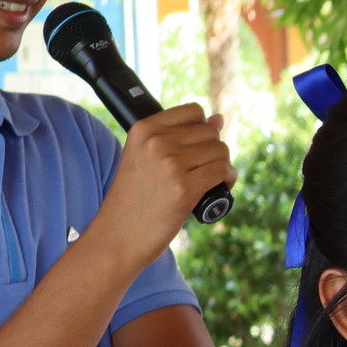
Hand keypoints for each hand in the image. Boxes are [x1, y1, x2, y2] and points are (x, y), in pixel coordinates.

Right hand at [91, 104, 234, 266]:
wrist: (118, 235)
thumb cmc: (135, 198)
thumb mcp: (145, 158)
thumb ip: (178, 137)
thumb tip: (219, 118)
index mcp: (143, 129)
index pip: (193, 111)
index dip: (203, 130)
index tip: (197, 149)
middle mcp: (156, 141)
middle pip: (210, 132)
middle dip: (214, 151)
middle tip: (203, 171)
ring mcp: (171, 164)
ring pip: (221, 151)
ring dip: (223, 166)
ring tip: (210, 181)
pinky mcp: (185, 187)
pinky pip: (223, 171)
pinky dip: (227, 180)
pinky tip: (220, 188)